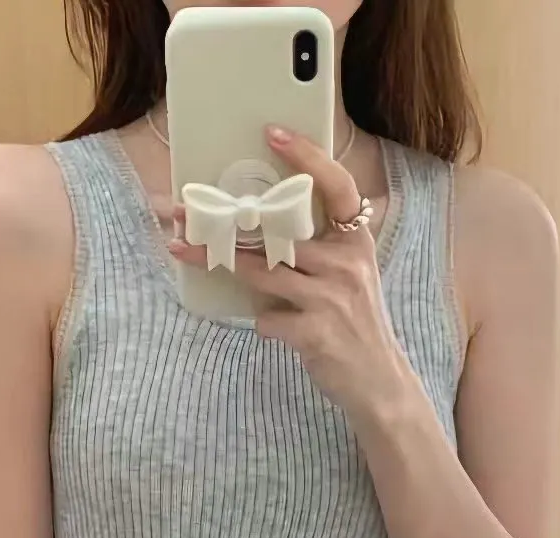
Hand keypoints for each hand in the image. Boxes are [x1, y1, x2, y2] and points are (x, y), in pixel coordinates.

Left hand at [169, 126, 410, 412]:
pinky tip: (274, 328)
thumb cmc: (355, 325)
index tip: (273, 134)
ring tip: (183, 250)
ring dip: (221, 263)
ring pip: (263, 271)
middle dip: (225, 219)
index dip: (306, 157)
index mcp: (354, 241)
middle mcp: (345, 263)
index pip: (334, 185)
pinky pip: (268, 319)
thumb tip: (260, 226)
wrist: (378, 382)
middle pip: (277, 231)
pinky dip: (264, 323)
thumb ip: (318, 250)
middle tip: (181, 210)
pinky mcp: (315, 332)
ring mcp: (331, 297)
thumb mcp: (350, 276)